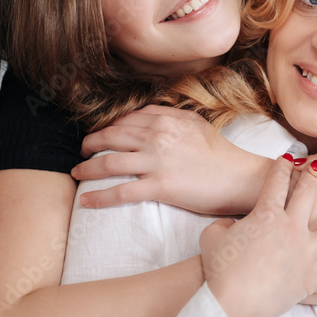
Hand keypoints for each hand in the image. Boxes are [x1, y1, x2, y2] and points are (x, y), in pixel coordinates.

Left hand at [71, 106, 271, 213]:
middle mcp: (157, 136)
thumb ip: (170, 116)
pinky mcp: (160, 186)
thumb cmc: (221, 153)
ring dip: (86, 168)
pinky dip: (98, 197)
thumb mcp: (196, 124)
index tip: (100, 135)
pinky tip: (85, 201)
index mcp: (166, 119)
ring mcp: (157, 161)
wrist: (239, 177)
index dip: (107, 127)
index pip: (126, 119)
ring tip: (77, 173)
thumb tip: (149, 116)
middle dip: (90, 144)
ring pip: (109, 162)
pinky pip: (120, 192)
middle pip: (111, 137)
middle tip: (82, 151)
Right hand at [200, 156, 316, 316]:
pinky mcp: (311, 278)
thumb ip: (224, 225)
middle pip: (309, 194)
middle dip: (316, 177)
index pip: (276, 182)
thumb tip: (230, 225)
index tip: (287, 157)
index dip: (281, 166)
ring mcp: (306, 253)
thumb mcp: (212, 237)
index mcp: (267, 215)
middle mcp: (292, 228)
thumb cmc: (219, 269)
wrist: (233, 302)